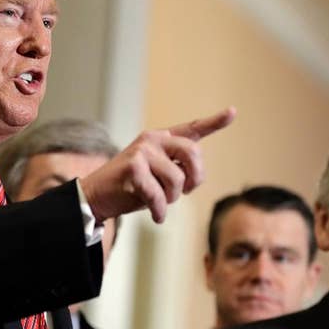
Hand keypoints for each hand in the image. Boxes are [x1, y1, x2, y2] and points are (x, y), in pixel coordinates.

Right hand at [80, 107, 235, 222]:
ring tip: (159, 203)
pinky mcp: (133, 167)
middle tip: (184, 194)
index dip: (214, 121)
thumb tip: (193, 177)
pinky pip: (158, 194)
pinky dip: (159, 211)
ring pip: (177, 179)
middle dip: (194, 179)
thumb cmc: (130, 187)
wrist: (96, 195)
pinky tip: (155, 216)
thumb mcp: (157, 175)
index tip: (233, 112)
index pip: (192, 128)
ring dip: (171, 199)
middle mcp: (153, 139)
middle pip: (192, 154)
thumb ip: (176, 170)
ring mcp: (142, 151)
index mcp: (161, 139)